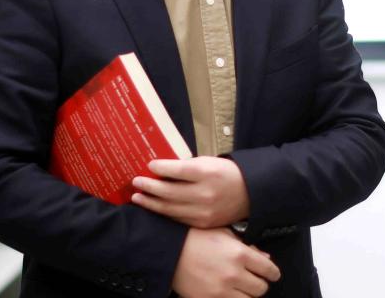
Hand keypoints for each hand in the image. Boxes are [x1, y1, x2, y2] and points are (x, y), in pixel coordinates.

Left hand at [131, 156, 249, 227]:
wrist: (249, 193)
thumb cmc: (225, 172)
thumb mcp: (208, 162)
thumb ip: (186, 167)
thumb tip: (162, 169)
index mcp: (206, 173)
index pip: (176, 170)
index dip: (160, 168)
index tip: (149, 165)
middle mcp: (204, 193)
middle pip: (169, 191)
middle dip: (149, 186)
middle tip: (135, 181)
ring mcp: (203, 211)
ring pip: (170, 208)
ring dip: (151, 202)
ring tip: (137, 196)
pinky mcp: (202, 223)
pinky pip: (178, 218)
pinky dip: (164, 213)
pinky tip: (154, 207)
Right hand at [172, 227, 280, 297]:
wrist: (170, 251)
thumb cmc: (195, 237)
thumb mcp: (223, 233)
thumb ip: (246, 245)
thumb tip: (265, 258)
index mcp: (239, 253)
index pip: (268, 269)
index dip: (272, 271)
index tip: (272, 273)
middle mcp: (234, 274)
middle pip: (261, 288)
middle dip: (260, 282)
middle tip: (254, 278)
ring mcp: (222, 291)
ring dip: (248, 294)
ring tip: (241, 286)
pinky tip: (230, 292)